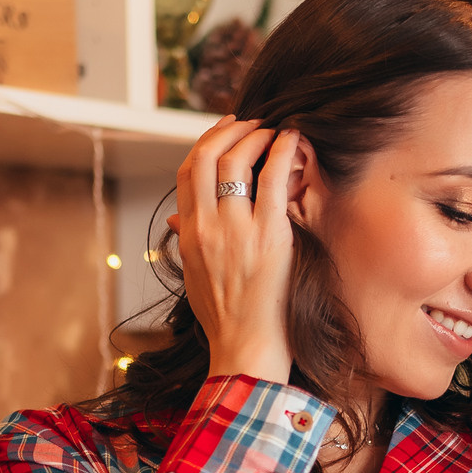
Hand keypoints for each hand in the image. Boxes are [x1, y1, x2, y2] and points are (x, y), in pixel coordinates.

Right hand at [169, 116, 304, 385]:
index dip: (205, 143)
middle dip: (228, 131)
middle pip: (205, 157)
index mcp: (188, 235)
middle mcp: (206, 227)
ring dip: (256, 136)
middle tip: (251, 123)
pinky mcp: (268, 236)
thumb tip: (177, 219)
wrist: (245, 349)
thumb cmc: (226, 318)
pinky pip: (273, 179)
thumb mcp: (195, 277)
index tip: (225, 132)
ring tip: (273, 131)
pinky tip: (293, 139)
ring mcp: (235, 230)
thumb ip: (188, 242)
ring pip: (236, 161)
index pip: (187, 173)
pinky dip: (282, 151)